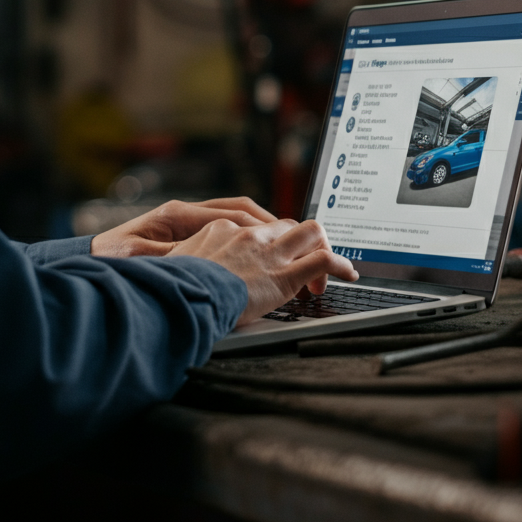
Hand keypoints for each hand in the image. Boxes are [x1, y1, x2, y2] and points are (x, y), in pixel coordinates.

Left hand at [90, 197, 278, 258]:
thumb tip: (206, 263)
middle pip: (238, 210)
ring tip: (281, 244)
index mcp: (177, 215)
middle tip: (293, 239)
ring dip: (257, 228)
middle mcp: (183, 212)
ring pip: (231, 216)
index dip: (261, 226)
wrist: (90, 261)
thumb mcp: (147, 263)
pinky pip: (220, 227)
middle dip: (268, 223)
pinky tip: (252, 252)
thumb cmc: (114, 263)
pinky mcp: (180, 232)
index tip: (284, 238)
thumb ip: (179, 260)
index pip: (232, 214)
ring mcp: (182, 221)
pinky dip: (241, 235)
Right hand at [170, 218, 358, 324]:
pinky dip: (340, 265)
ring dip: (324, 246)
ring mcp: (268, 254)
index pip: (256, 229)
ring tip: (329, 268)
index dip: (268, 244)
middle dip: (300, 243)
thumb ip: (183, 259)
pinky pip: (322, 261)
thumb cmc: (175, 285)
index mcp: (222, 229)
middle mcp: (249, 235)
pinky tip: (347, 274)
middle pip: (287, 225)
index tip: (268, 260)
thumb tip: (174, 264)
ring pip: (311, 232)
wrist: (183, 295)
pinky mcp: (284, 276)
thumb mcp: (174, 263)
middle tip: (302, 264)